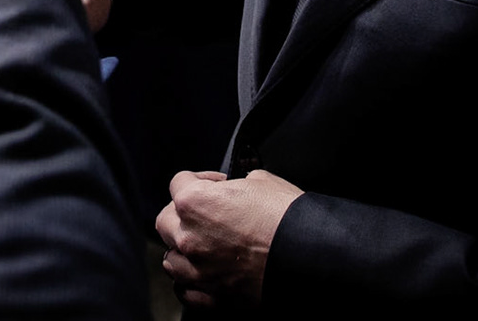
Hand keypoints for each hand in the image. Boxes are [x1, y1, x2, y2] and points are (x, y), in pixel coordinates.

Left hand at [157, 169, 303, 307]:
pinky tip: (207, 273)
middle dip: (183, 214)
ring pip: (171, 258)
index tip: (216, 185)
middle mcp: (188, 238)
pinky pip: (185, 290)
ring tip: (206, 246)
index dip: (200, 180)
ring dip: (182, 250)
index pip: (178, 182)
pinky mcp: (211, 297)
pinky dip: (192, 282)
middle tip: (208, 214)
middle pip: (165, 220)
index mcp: (194, 203)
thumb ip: (234, 185)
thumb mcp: (261, 181)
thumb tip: (234, 189)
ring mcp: (197, 271)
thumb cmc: (288, 219)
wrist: (312, 257)